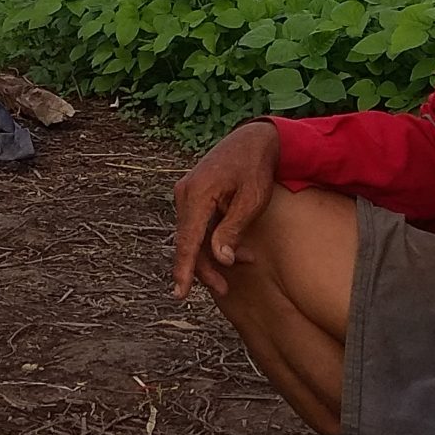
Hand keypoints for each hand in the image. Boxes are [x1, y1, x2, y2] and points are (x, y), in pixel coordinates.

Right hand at [170, 121, 280, 300]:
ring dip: (214, 253)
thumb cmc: (255, 168)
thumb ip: (233, 230)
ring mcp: (187, 194)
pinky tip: (237, 248)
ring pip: (194, 235)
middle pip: (189, 242)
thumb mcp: (251, 201)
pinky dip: (214, 238)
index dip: (184, 270)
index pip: (187, 241)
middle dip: (205, 268)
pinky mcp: (194, 195)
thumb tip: (220, 259)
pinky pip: (199, 224)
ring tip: (244, 261)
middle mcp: (185, 194)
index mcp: (197, 195)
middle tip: (225, 289)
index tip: (179, 294)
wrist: (253, 139)